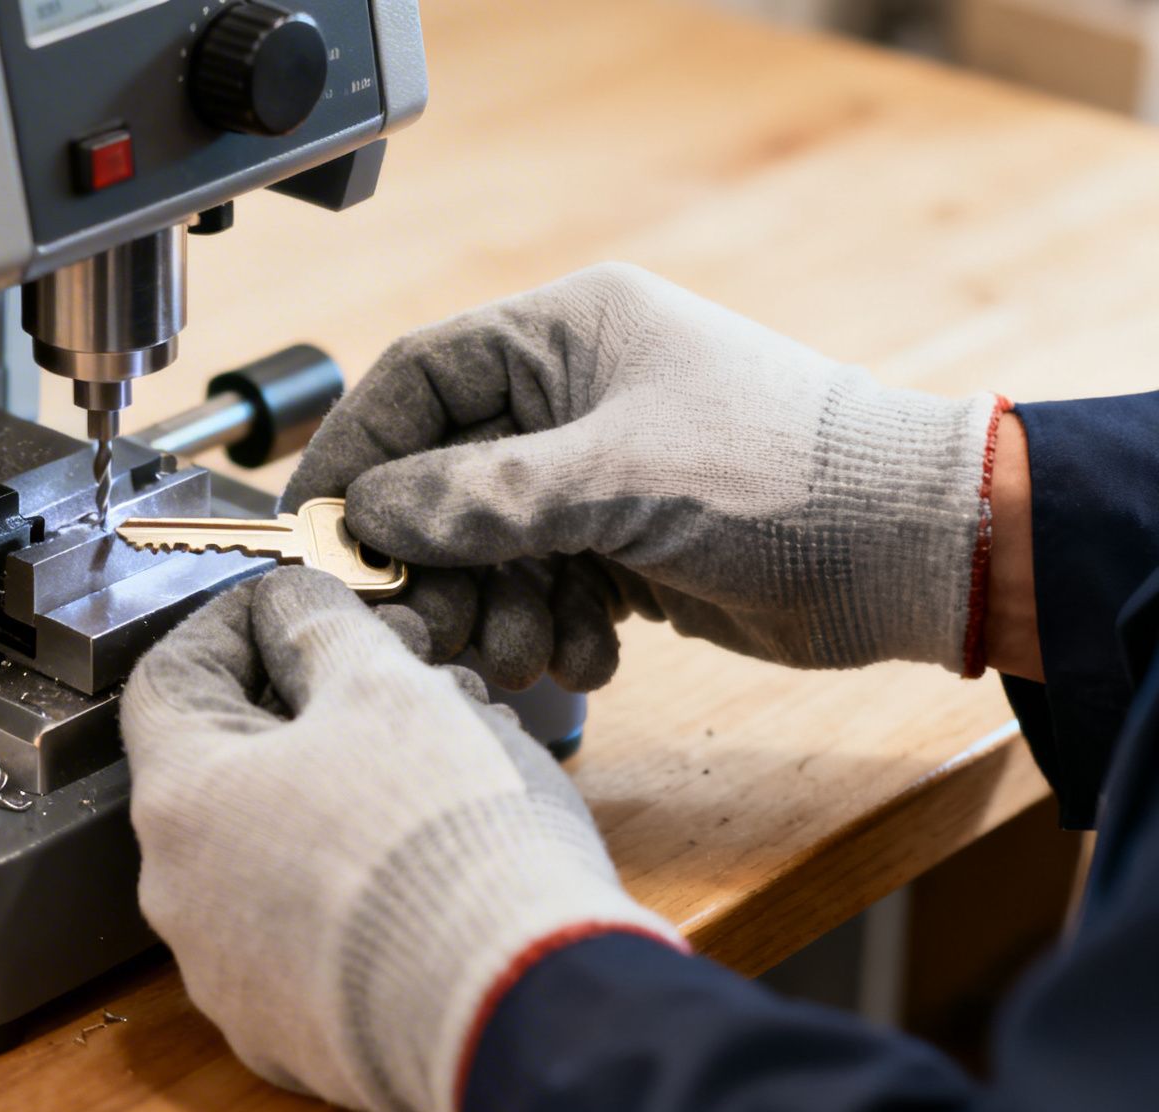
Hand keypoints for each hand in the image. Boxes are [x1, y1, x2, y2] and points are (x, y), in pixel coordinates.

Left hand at [122, 567, 676, 1111]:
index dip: (233, 624)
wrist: (513, 1009)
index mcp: (181, 801)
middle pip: (228, 767)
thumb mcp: (385, 688)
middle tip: (392, 678)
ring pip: (276, 848)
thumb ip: (321, 628)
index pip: (170, 678)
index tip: (293, 604)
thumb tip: (292, 606)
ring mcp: (231, 975)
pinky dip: (360, 880)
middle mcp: (182, 897)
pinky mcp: (293, 1032)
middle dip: (312, 707)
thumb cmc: (442, 840)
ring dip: (344, 790)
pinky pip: (311, 931)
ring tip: (440, 761)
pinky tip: (437, 854)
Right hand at [284, 263, 1004, 681]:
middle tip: (428, 623)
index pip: (418, 379)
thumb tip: (369, 515)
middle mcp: (570, 398)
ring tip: (534, 646)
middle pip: (439, 477)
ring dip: (496, 609)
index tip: (319, 531)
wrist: (915, 554)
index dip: (358, 453)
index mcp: (567, 335)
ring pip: (485, 547)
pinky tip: (595, 653)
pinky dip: (554, 630)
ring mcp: (595, 474)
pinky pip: (541, 589)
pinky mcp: (621, 545)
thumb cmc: (789, 478)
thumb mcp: (623, 478)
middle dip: (434, 561)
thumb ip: (485, 496)